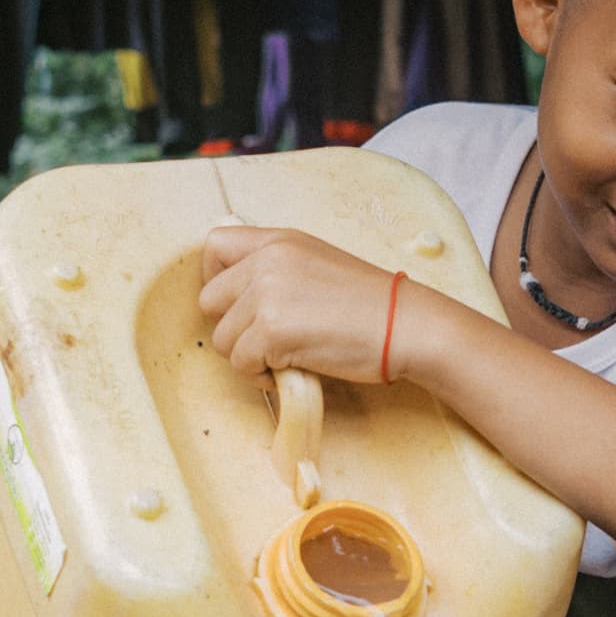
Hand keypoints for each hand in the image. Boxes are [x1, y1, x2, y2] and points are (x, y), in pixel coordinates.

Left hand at [197, 226, 406, 380]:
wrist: (406, 325)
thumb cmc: (371, 304)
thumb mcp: (317, 263)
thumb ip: (277, 269)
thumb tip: (240, 298)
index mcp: (279, 240)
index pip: (214, 246)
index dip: (216, 280)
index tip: (238, 304)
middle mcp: (267, 261)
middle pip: (209, 300)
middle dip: (232, 327)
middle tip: (264, 340)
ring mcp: (267, 294)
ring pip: (221, 338)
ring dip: (246, 356)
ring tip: (282, 358)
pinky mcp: (271, 330)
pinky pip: (240, 363)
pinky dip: (259, 375)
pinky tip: (287, 371)